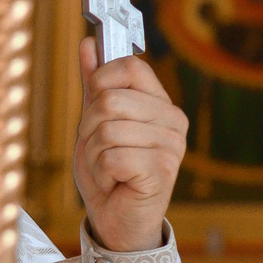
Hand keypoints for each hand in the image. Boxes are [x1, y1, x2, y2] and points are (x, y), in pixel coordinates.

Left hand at [72, 38, 186, 251]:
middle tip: (100, 150)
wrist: (115, 218)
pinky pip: (112, 156)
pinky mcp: (161, 171)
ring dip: (93, 154)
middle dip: (89, 128)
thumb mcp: (95, 123)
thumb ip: (94, 86)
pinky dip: (101, 173)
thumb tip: (89, 43)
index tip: (95, 103)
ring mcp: (171, 147)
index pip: (130, 67)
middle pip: (109, 100)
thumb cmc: (108, 171)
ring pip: (107, 130)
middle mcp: (173, 121)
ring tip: (108, 169)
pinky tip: (114, 183)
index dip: (100, 81)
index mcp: (161, 104)